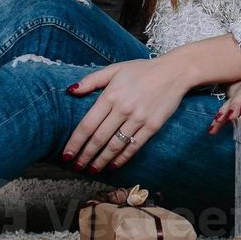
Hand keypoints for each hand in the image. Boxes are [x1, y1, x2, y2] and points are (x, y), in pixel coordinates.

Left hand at [63, 58, 185, 172]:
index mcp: (111, 95)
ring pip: (115, 146)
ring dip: (101, 161)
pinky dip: (122, 158)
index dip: (75, 142)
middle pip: (99, 139)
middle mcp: (123, 108)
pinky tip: (113, 165)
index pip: (87, 125)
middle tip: (76, 167)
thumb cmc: (142, 70)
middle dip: (85, 156)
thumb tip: (70, 91)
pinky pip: (134, 147)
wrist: (174, 72)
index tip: (66, 155)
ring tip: (92, 170)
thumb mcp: (115, 69)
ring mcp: (139, 119)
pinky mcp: (152, 126)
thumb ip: (91, 80)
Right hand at [208, 75, 240, 133]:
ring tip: (217, 122)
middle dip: (235, 105)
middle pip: (240, 95)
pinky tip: (212, 129)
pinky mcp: (232, 104)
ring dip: (223, 112)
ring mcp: (239, 94)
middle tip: (231, 116)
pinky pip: (224, 111)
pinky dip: (218, 120)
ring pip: (229, 102)